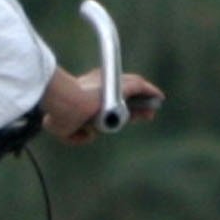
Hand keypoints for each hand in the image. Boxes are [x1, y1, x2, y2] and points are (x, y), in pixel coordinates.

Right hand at [39, 68, 165, 144]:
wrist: (66, 103)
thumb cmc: (61, 115)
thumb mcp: (61, 129)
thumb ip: (75, 135)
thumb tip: (88, 135)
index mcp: (82, 92)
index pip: (104, 101)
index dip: (115, 109)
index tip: (121, 117)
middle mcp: (98, 85)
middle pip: (122, 95)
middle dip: (134, 105)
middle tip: (144, 113)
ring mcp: (110, 84)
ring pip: (132, 88)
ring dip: (144, 98)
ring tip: (154, 105)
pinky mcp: (121, 86)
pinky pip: (140, 87)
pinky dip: (150, 91)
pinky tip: (159, 97)